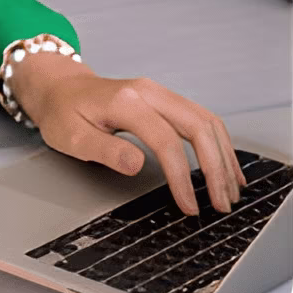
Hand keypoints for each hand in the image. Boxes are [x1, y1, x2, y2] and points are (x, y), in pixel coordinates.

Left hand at [13, 51, 244, 216]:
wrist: (60, 87)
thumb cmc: (63, 112)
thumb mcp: (71, 137)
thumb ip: (105, 150)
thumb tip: (137, 165)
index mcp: (127, 100)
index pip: (167, 141)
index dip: (182, 176)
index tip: (190, 204)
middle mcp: (150, 92)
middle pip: (198, 127)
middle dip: (216, 168)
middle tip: (221, 202)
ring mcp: (161, 93)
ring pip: (207, 121)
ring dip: (224, 156)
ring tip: (231, 189)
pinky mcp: (167, 100)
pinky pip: (202, 119)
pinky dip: (219, 143)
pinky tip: (227, 164)